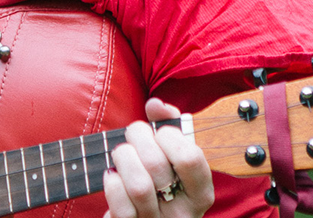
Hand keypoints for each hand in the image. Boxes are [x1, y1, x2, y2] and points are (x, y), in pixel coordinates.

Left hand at [102, 99, 213, 217]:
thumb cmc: (161, 178)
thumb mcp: (174, 154)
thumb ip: (170, 124)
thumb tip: (155, 105)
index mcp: (201, 192)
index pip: (190, 156)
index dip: (168, 135)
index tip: (160, 132)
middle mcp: (183, 212)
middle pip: (157, 165)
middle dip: (138, 138)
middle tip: (133, 134)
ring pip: (138, 186)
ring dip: (123, 157)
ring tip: (122, 152)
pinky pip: (121, 206)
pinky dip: (112, 183)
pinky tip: (113, 175)